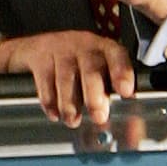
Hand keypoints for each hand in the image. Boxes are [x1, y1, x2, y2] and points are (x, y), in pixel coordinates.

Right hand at [0, 29, 133, 127]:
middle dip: (94, 97)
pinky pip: (45, 84)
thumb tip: (121, 113)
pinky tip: (55, 113)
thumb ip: (110, 89)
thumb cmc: (80, 62)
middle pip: (90, 70)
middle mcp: (83, 46)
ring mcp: (60, 51)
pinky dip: (50, 103)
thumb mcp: (99, 68)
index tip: (125, 91)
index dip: (122, 73)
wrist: (43, 47)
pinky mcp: (41, 59)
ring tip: (72, 120)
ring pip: (65, 80)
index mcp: (104, 48)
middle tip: (98, 117)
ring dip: (69, 105)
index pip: (117, 56)